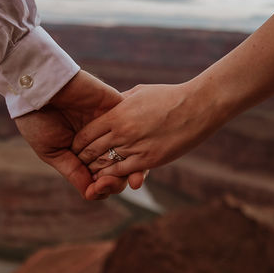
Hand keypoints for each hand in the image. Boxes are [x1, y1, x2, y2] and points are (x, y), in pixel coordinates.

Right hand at [14, 70, 146, 199]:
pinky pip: (133, 128)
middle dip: (116, 182)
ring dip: (130, 169)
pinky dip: (135, 145)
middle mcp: (99, 140)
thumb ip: (74, 173)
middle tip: (107, 183)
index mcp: (83, 152)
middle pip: (120, 168)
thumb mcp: (52, 152)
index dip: (102, 187)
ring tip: (120, 177)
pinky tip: (129, 155)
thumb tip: (92, 194)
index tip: (95, 189)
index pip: (101, 176)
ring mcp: (111, 125)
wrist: (37, 87)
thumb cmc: (37, 119)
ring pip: (131, 152)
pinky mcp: (118, 108)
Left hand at [71, 81, 220, 197]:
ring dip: (96, 171)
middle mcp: (122, 132)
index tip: (77, 147)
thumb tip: (108, 105)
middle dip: (83, 159)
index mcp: (117, 114)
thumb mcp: (138, 93)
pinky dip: (112, 176)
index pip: (86, 134)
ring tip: (92, 173)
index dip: (78, 143)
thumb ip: (119, 102)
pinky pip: (122, 172)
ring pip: (104, 165)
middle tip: (80, 163)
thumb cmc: (168, 97)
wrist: (196, 107)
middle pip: (91, 151)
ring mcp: (135, 147)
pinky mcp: (148, 160)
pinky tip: (109, 178)